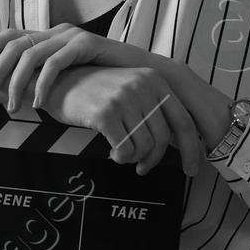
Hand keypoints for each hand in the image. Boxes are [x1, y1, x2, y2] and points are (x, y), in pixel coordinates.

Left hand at [0, 23, 124, 113]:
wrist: (142, 76)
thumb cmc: (102, 80)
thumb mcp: (67, 78)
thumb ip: (44, 78)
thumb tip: (16, 93)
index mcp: (48, 36)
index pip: (10, 36)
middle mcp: (56, 31)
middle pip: (14, 44)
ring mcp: (71, 36)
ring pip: (31, 55)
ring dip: (17, 83)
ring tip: (13, 107)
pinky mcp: (87, 44)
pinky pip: (56, 63)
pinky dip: (43, 84)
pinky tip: (40, 103)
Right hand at [42, 63, 204, 176]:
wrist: (57, 83)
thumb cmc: (95, 93)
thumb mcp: (129, 90)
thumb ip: (152, 108)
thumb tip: (176, 143)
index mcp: (154, 79)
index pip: (183, 120)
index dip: (191, 149)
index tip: (192, 170)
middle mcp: (142, 85)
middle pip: (162, 139)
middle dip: (152, 159)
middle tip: (141, 167)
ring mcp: (123, 98)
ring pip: (144, 147)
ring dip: (132, 158)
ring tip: (121, 153)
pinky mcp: (105, 113)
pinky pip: (124, 150)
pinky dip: (120, 157)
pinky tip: (111, 152)